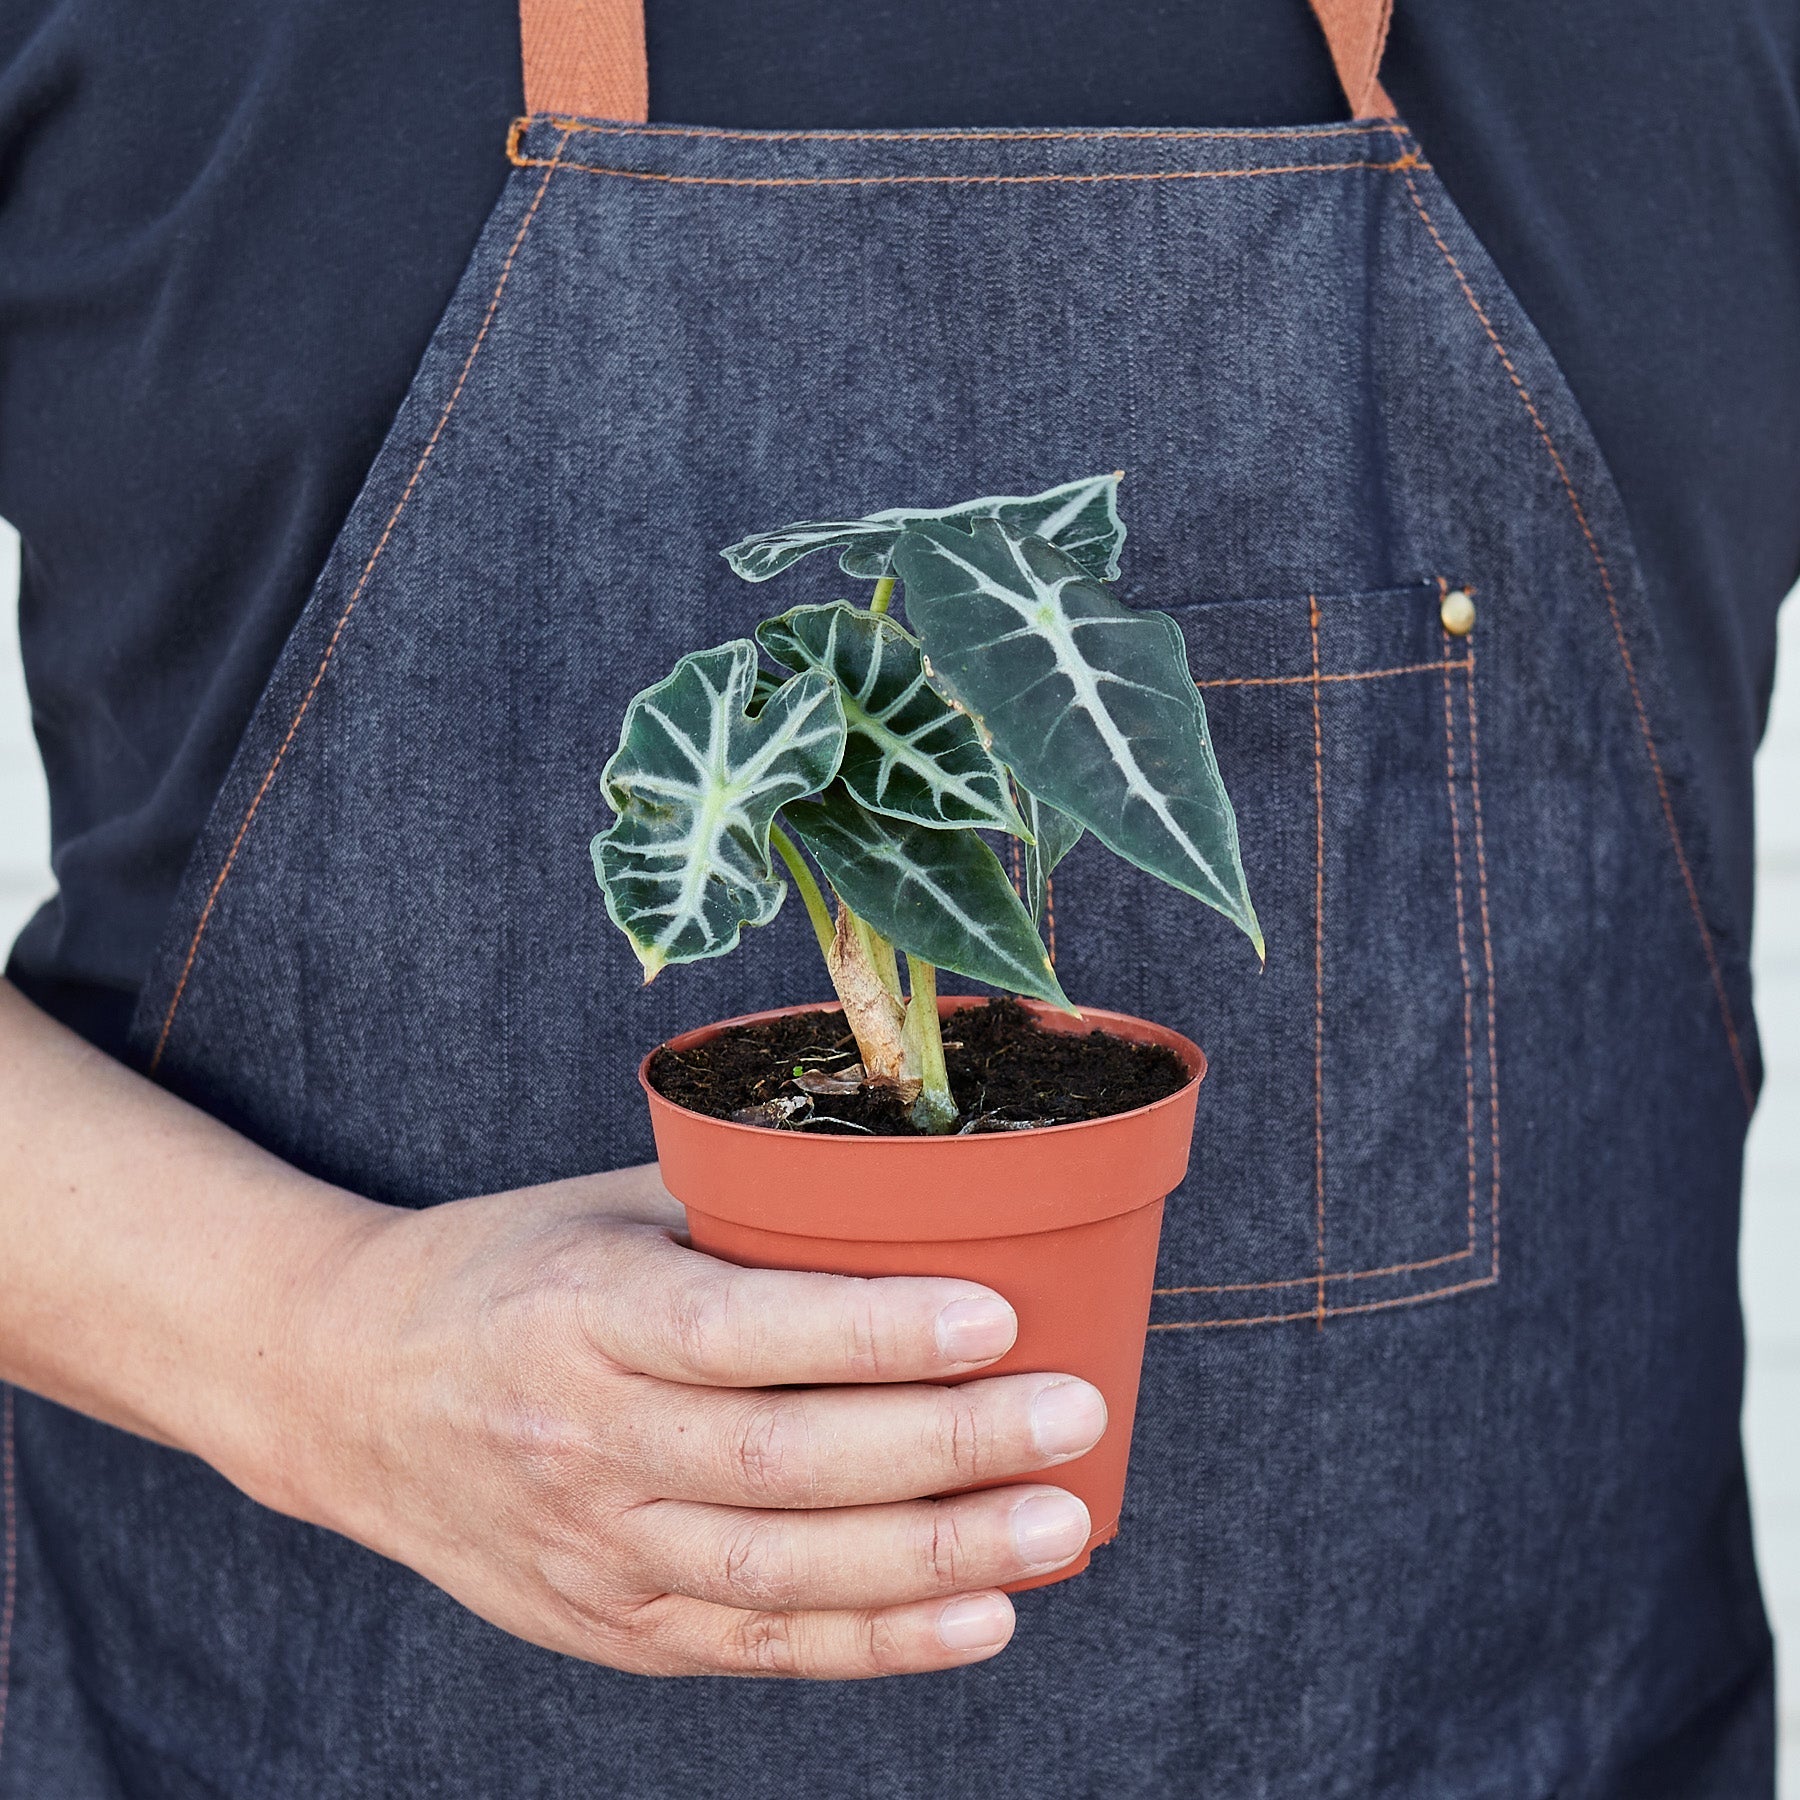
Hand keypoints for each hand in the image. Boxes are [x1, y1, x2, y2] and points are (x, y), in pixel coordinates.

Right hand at [270, 1164, 1107, 1678]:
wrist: (346, 1389)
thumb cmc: (508, 1271)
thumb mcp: (608, 1209)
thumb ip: (745, 1213)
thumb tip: (923, 1196)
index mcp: (583, 1309)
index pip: (738, 1329)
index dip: (869, 1329)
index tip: (994, 1311)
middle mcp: (583, 1437)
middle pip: (780, 1461)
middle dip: (943, 1445)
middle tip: (1071, 1414)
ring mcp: (591, 1547)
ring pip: (779, 1574)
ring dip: (933, 1559)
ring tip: (1055, 1524)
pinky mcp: (606, 1623)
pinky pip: (754, 1647)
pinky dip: (875, 1643)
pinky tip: (980, 1620)